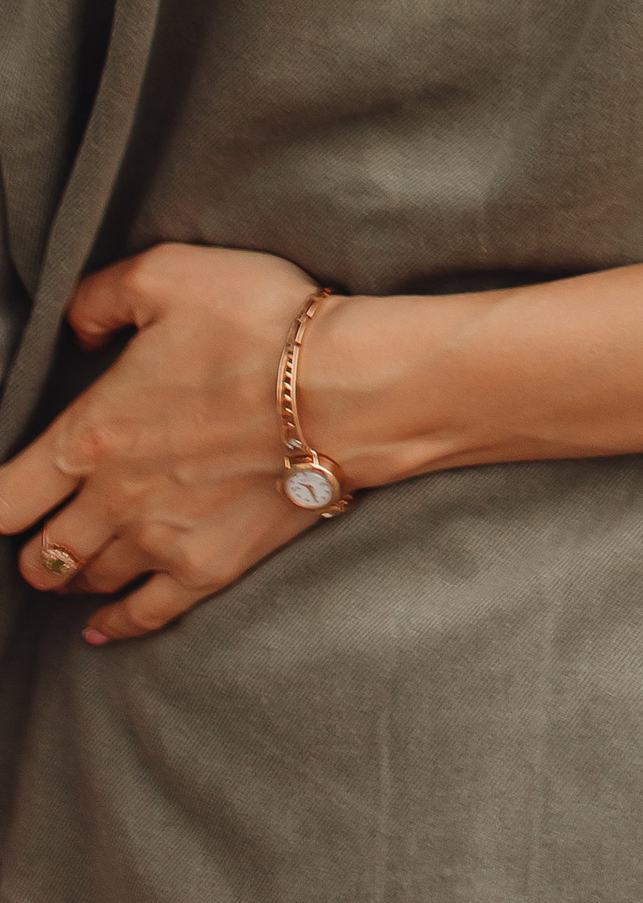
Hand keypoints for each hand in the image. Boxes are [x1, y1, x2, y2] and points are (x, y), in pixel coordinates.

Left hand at [0, 245, 326, 644]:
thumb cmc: (259, 325)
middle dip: (31, 544)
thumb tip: (75, 329)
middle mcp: (113, 502)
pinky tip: (98, 629)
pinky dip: (113, 626)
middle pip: (41, 552)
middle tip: (38, 529)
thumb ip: (101, 297)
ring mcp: (162, 542)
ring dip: (69, 576)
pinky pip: (144, 614)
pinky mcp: (210, 566)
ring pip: (87, 580)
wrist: (349, 389)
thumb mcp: (169, 274)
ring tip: (68, 567)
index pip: (4, 497)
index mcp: (90, 436)